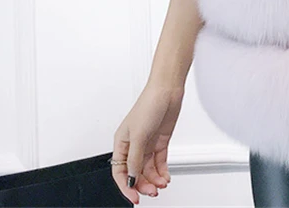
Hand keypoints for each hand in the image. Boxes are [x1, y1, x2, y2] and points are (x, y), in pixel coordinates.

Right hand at [111, 82, 183, 203]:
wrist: (168, 90)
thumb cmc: (149, 104)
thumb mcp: (139, 135)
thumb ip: (135, 159)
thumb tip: (132, 178)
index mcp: (122, 142)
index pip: (120, 171)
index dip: (126, 186)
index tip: (134, 197)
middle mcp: (134, 145)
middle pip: (135, 172)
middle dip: (143, 184)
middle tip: (152, 192)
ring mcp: (148, 143)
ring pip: (148, 169)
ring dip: (154, 179)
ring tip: (161, 184)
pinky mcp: (160, 141)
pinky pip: (159, 162)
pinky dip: (162, 171)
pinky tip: (165, 177)